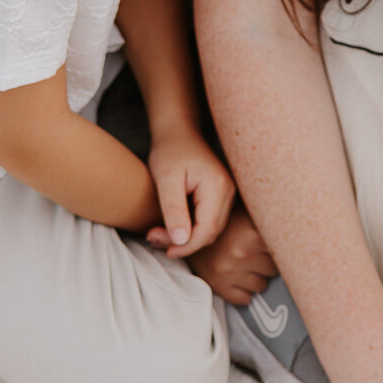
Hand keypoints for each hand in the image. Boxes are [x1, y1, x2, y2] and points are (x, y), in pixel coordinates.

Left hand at [143, 124, 235, 257]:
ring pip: (210, 229)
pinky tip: (172, 226)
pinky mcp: (221, 196)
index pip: (207, 230)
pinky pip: (209, 221)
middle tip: (154, 237)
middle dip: (184, 243)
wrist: (178, 133)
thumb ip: (173, 210)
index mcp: (217, 187)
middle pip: (210, 232)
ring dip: (187, 238)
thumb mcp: (166, 180)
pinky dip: (191, 229)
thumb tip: (180, 241)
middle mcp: (229, 192)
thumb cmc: (170, 151)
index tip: (165, 249)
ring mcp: (228, 194)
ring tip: (159, 233)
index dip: (186, 246)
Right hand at [188, 200, 276, 304]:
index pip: (285, 252)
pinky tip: (237, 276)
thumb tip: (306, 233)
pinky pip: (245, 298)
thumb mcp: (248, 213)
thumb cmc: (225, 222)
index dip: (283, 250)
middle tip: (255, 252)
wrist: (186, 231)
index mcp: (253, 232)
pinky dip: (243, 291)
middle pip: (274, 270)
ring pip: (261, 285)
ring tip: (244, 263)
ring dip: (255, 277)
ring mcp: (230, 271)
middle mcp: (243, 252)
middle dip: (267, 262)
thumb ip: (272, 222)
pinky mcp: (219, 286)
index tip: (283, 248)